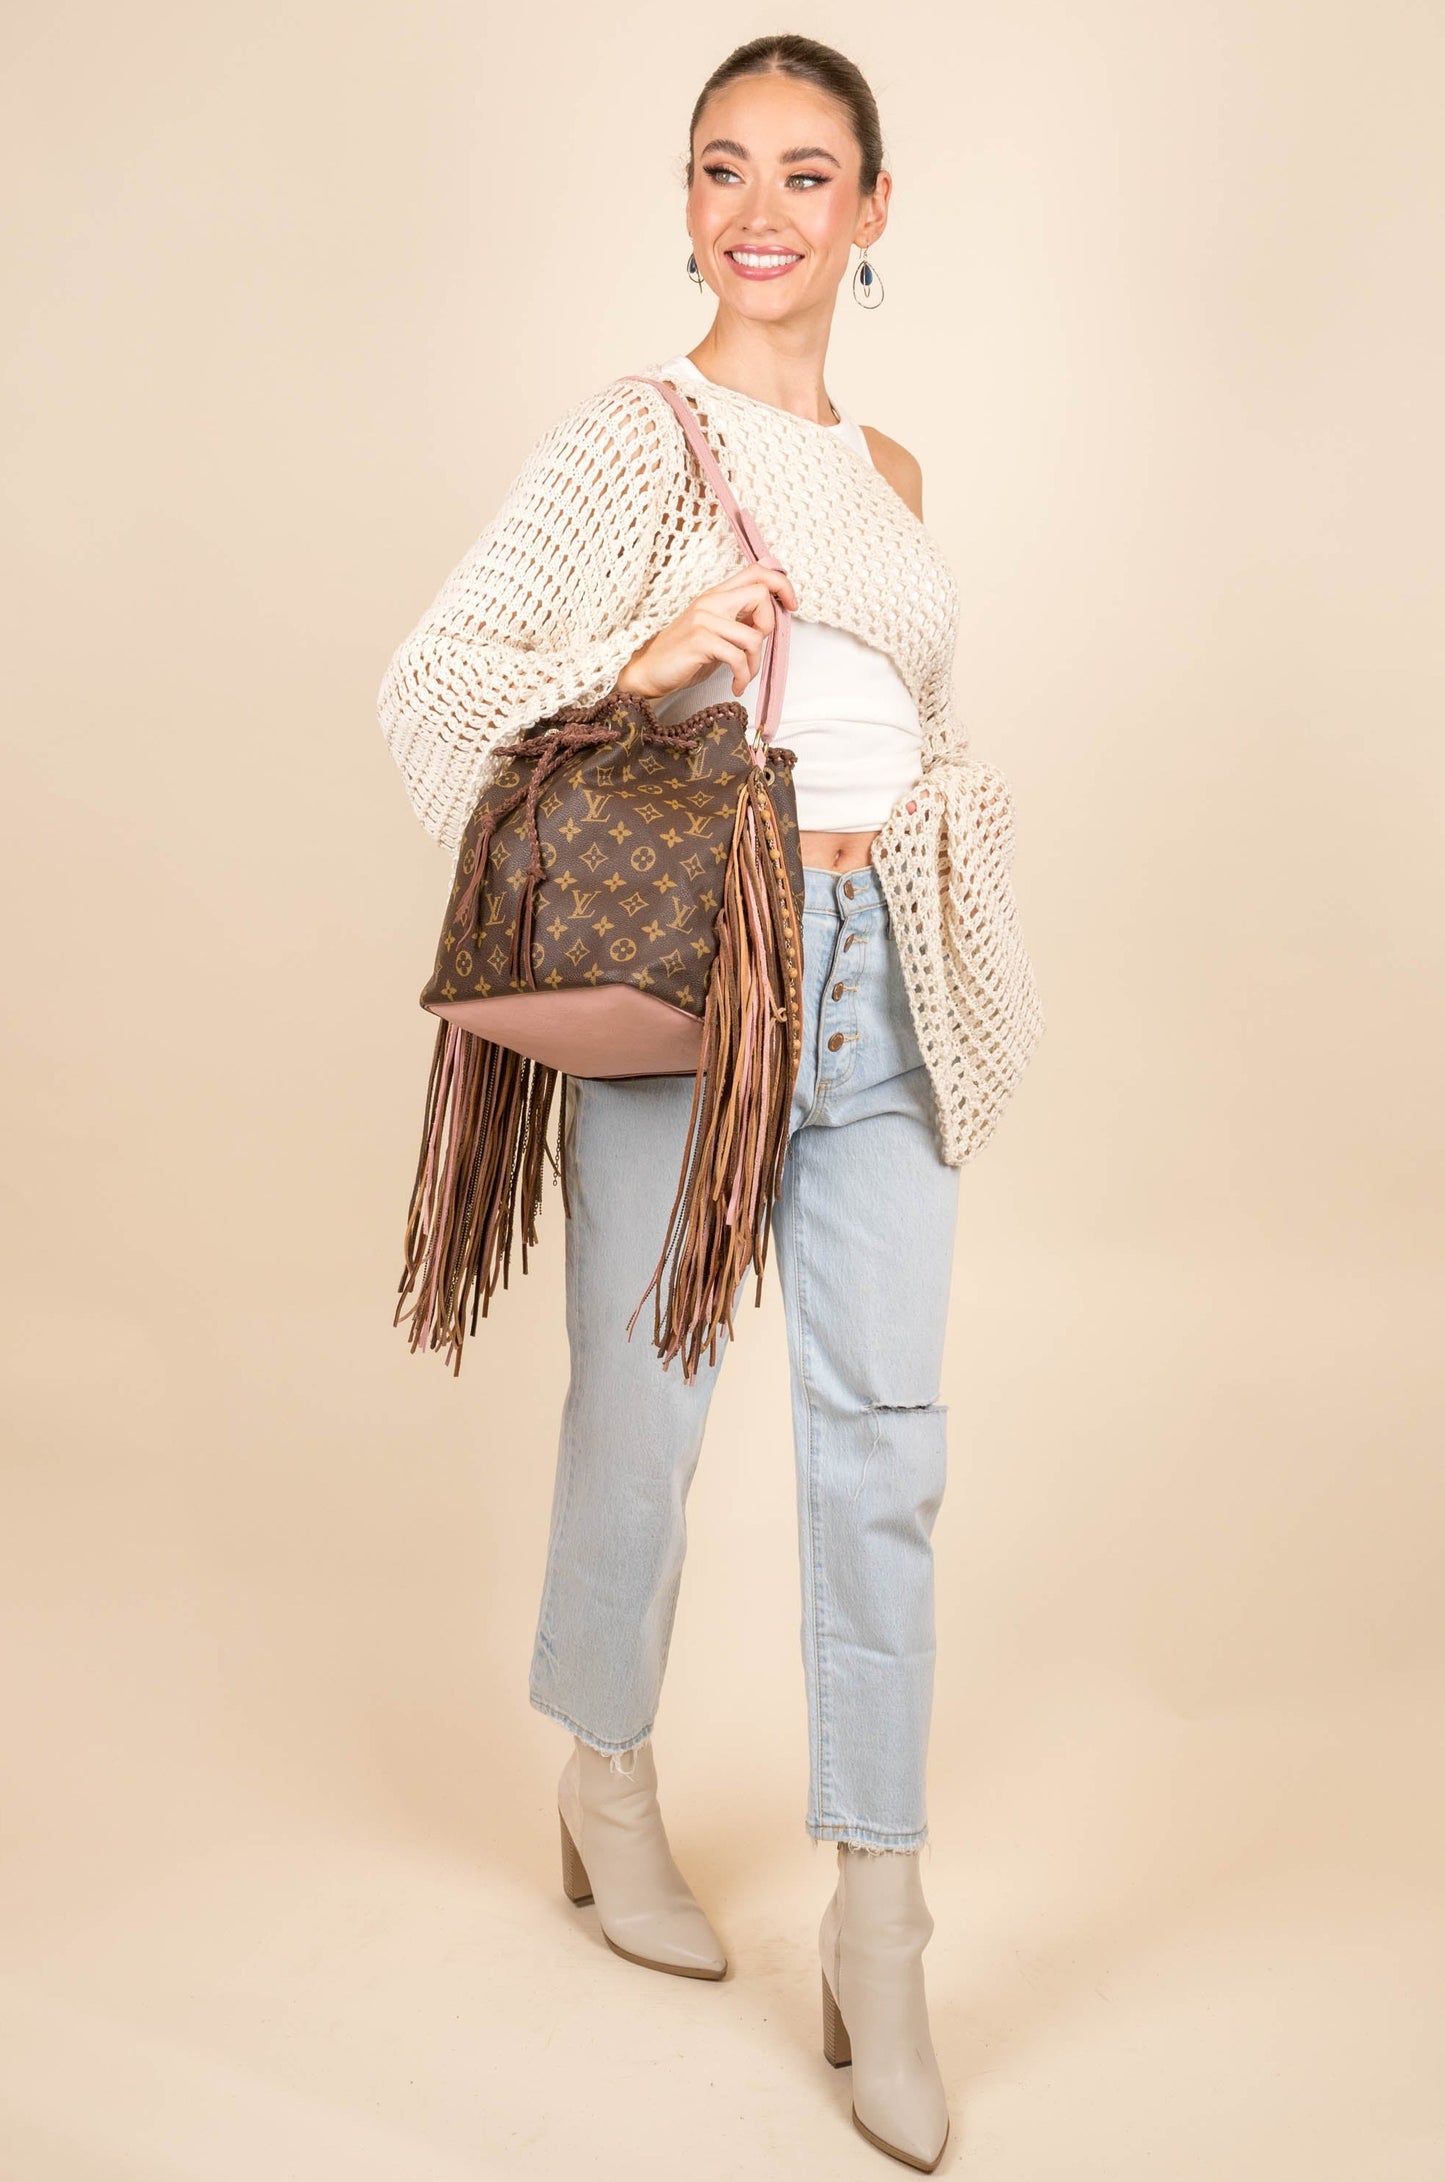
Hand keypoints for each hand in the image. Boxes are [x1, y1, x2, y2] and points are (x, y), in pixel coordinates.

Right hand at [615, 562, 798, 702]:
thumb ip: (740, 621)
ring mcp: (704, 619)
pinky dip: (743, 676)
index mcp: (716, 595)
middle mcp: (711, 601)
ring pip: (754, 635)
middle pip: (761, 594)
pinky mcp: (700, 641)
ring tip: (743, 676)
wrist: (647, 671)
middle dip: (770, 625)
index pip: (757, 571)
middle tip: (757, 648)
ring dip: (755, 663)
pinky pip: (738, 657)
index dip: (781, 584)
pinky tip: (736, 685)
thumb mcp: (716, 632)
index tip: (791, 606)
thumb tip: (771, 620)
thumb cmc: (683, 655)